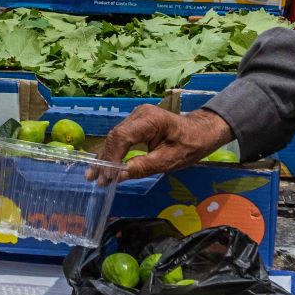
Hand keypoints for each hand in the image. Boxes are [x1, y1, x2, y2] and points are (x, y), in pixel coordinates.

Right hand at [102, 105, 232, 179]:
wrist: (201, 132)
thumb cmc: (190, 146)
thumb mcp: (169, 160)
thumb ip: (142, 167)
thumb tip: (118, 176)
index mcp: (150, 120)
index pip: (122, 137)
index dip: (112, 158)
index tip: (106, 177)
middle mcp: (139, 114)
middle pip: (115, 137)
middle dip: (105, 159)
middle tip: (95, 180)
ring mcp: (136, 118)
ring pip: (115, 138)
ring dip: (105, 157)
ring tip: (93, 176)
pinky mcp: (135, 124)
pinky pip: (120, 138)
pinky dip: (112, 153)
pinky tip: (102, 166)